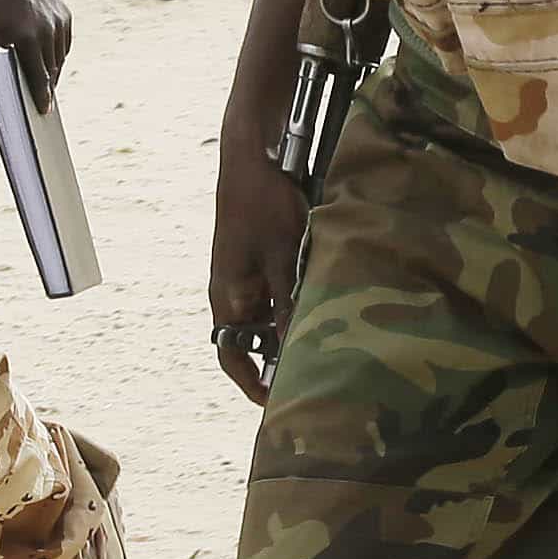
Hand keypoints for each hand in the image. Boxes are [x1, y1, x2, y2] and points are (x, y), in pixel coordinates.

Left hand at [0, 0, 73, 101]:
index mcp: (25, 38)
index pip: (38, 76)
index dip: (42, 96)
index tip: (45, 110)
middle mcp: (46, 31)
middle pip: (51, 69)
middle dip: (47, 86)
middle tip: (44, 101)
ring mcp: (58, 22)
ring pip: (59, 57)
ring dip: (52, 70)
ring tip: (46, 81)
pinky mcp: (65, 15)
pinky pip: (63, 42)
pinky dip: (56, 53)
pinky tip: (49, 60)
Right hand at [207, 141, 305, 405]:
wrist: (251, 157)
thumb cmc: (262, 205)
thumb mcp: (284, 258)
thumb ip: (290, 304)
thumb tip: (297, 350)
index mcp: (227, 298)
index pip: (233, 357)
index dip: (253, 383)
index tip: (278, 402)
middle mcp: (233, 292)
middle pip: (255, 340)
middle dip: (283, 356)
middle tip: (319, 370)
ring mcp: (247, 275)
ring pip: (270, 316)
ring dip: (294, 325)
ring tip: (330, 335)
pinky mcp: (261, 258)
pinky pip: (277, 292)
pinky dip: (297, 300)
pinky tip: (327, 297)